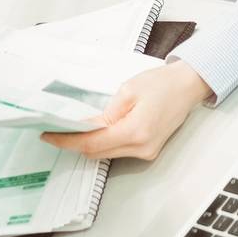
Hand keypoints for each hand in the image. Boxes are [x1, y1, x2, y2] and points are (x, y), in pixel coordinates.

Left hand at [43, 61, 211, 161]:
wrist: (188, 86)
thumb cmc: (162, 83)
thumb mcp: (128, 90)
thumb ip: (106, 112)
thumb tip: (86, 126)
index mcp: (135, 131)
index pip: (92, 143)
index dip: (67, 141)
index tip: (49, 136)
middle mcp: (141, 148)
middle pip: (97, 153)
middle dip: (74, 144)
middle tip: (56, 132)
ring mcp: (146, 152)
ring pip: (107, 154)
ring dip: (88, 144)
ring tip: (72, 131)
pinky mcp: (148, 150)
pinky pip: (118, 150)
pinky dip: (104, 143)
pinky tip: (95, 132)